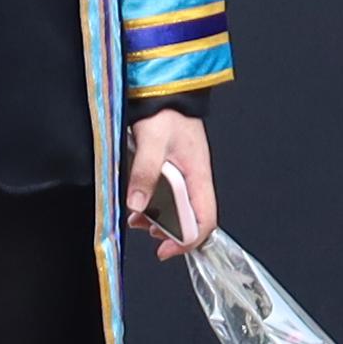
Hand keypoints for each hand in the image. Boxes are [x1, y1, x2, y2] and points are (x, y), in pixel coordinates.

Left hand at [122, 107, 210, 247]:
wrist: (166, 93)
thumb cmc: (165, 113)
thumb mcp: (152, 142)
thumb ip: (145, 173)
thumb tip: (137, 205)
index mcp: (198, 176)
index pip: (205, 219)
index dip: (188, 240)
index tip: (165, 250)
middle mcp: (195, 180)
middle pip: (191, 220)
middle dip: (168, 232)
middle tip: (145, 230)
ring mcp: (185, 177)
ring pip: (178, 211)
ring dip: (158, 220)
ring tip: (137, 218)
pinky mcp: (173, 173)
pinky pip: (168, 198)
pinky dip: (153, 206)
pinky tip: (138, 204)